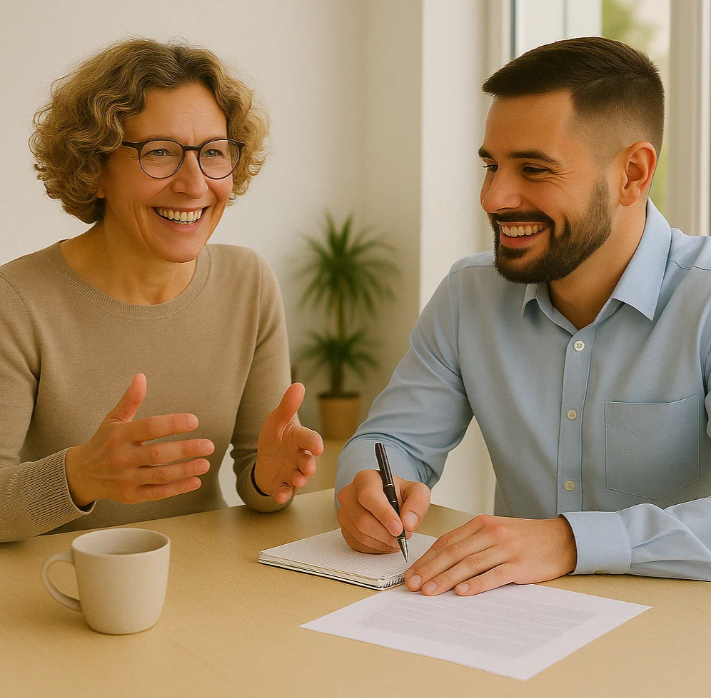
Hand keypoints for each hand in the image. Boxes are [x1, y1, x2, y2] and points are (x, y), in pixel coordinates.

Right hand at [65, 373, 213, 506]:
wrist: (81, 474)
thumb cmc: (104, 441)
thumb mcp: (113, 419)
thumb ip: (130, 400)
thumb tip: (141, 376)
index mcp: (119, 435)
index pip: (149, 427)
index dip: (173, 424)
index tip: (195, 421)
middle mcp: (121, 458)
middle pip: (157, 454)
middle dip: (185, 449)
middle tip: (209, 445)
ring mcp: (125, 479)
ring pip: (160, 475)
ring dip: (185, 470)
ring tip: (206, 464)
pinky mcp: (130, 496)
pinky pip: (157, 493)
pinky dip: (177, 489)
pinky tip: (196, 481)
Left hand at [254, 383, 323, 503]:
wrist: (266, 459)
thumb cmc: (275, 437)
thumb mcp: (276, 420)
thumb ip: (287, 406)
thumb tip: (298, 384)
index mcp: (299, 439)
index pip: (309, 439)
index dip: (314, 442)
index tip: (317, 448)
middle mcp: (300, 456)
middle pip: (307, 460)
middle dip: (309, 465)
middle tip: (308, 469)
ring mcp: (292, 472)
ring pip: (299, 477)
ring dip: (300, 480)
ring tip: (298, 480)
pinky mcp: (283, 485)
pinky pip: (286, 491)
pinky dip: (284, 495)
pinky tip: (280, 497)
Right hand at [337, 468, 430, 552]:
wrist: (387, 498)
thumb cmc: (398, 493)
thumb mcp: (416, 491)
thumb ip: (417, 503)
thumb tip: (408, 523)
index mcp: (365, 479)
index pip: (369, 496)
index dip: (384, 515)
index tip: (399, 528)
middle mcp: (349, 494)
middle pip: (363, 520)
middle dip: (387, 534)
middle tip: (404, 536)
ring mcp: (344, 513)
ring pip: (361, 535)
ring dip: (383, 542)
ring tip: (397, 538)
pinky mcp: (344, 529)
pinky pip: (358, 544)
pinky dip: (376, 548)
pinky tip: (386, 541)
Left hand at [404, 515, 576, 595]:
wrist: (561, 538)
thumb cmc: (524, 538)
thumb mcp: (495, 531)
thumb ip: (471, 543)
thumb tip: (441, 563)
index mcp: (480, 523)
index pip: (446, 541)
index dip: (427, 558)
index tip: (411, 573)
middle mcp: (490, 532)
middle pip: (453, 552)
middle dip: (429, 569)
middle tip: (412, 584)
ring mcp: (505, 548)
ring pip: (469, 564)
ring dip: (446, 579)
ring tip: (429, 591)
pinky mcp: (519, 564)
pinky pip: (494, 575)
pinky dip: (476, 584)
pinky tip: (461, 592)